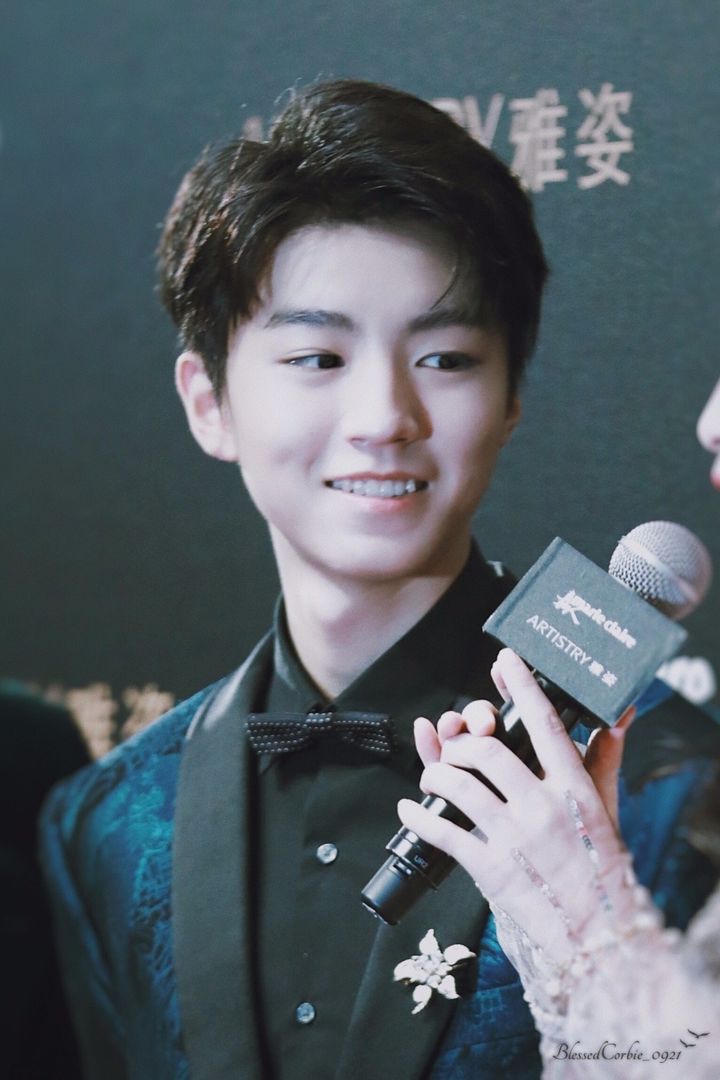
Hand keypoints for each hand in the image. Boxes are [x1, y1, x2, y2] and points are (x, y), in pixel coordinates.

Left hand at [399, 648, 636, 963]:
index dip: (522, 688)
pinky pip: (442, 833)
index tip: (504, 661)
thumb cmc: (602, 867)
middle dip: (459, 744)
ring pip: (458, 786)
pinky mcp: (492, 870)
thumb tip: (615, 718)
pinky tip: (407, 809)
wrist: (600, 935)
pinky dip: (417, 818)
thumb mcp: (606, 809)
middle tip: (453, 749)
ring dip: (434, 775)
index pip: (544, 725)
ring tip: (430, 778)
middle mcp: (543, 807)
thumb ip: (605, 760)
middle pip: (486, 752)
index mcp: (573, 787)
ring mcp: (516, 839)